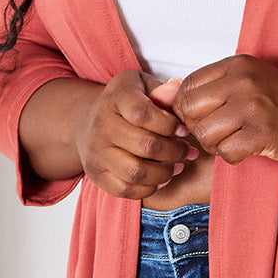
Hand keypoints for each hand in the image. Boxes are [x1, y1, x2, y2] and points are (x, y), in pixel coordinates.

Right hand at [73, 71, 198, 198]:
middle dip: (175, 151)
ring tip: (177, 165)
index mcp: (115, 98)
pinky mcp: (95, 174)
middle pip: (145, 145)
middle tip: (188, 151)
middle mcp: (101, 124)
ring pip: (136, 172)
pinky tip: (161, 178)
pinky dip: (149, 188)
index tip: (183, 129)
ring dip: (164, 172)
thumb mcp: (143, 87)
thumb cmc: (127, 102)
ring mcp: (96, 151)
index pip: (142, 113)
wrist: (89, 120)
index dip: (169, 124)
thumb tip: (177, 88)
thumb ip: (162, 91)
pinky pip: (125, 190)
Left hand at [174, 55, 277, 166]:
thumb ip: (211, 87)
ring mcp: (253, 107)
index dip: (187, 109)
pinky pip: (226, 152)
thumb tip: (163, 95)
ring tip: (234, 141)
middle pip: (190, 110)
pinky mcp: (263, 133)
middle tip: (217, 134)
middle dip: (198, 129)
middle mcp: (242, 81)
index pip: (187, 86)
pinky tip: (247, 150)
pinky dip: (232, 157)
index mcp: (236, 65)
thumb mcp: (248, 82)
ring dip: (215, 146)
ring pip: (205, 134)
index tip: (202, 119)